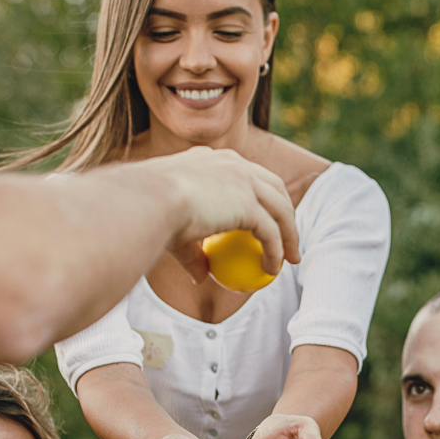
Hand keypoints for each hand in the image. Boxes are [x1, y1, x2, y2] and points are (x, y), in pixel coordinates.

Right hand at [148, 146, 300, 282]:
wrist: (148, 203)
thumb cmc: (151, 215)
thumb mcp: (174, 233)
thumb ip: (192, 254)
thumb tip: (200, 277)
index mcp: (210, 161)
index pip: (244, 174)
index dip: (260, 194)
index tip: (263, 217)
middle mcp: (231, 163)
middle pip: (272, 185)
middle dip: (285, 209)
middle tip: (288, 237)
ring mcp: (243, 179)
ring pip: (280, 208)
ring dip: (290, 234)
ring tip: (291, 257)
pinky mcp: (249, 202)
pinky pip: (271, 232)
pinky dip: (276, 251)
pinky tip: (272, 269)